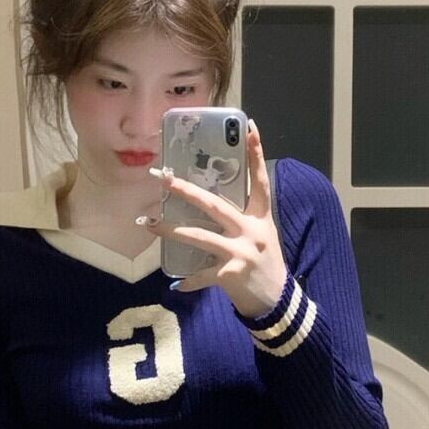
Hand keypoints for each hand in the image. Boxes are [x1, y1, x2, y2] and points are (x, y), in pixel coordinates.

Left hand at [141, 118, 288, 315]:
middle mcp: (251, 231)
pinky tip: (177, 284)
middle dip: (186, 191)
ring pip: (200, 236)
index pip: (259, 180)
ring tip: (149, 224)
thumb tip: (211, 202)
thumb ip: (243, 219)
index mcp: (260, 218)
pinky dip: (189, 281)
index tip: (250, 127)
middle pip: (214, 205)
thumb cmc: (266, 265)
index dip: (256, 154)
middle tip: (163, 178)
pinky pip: (203, 275)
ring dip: (171, 230)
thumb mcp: (262, 235)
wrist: (278, 301)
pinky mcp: (231, 275)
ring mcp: (241, 253)